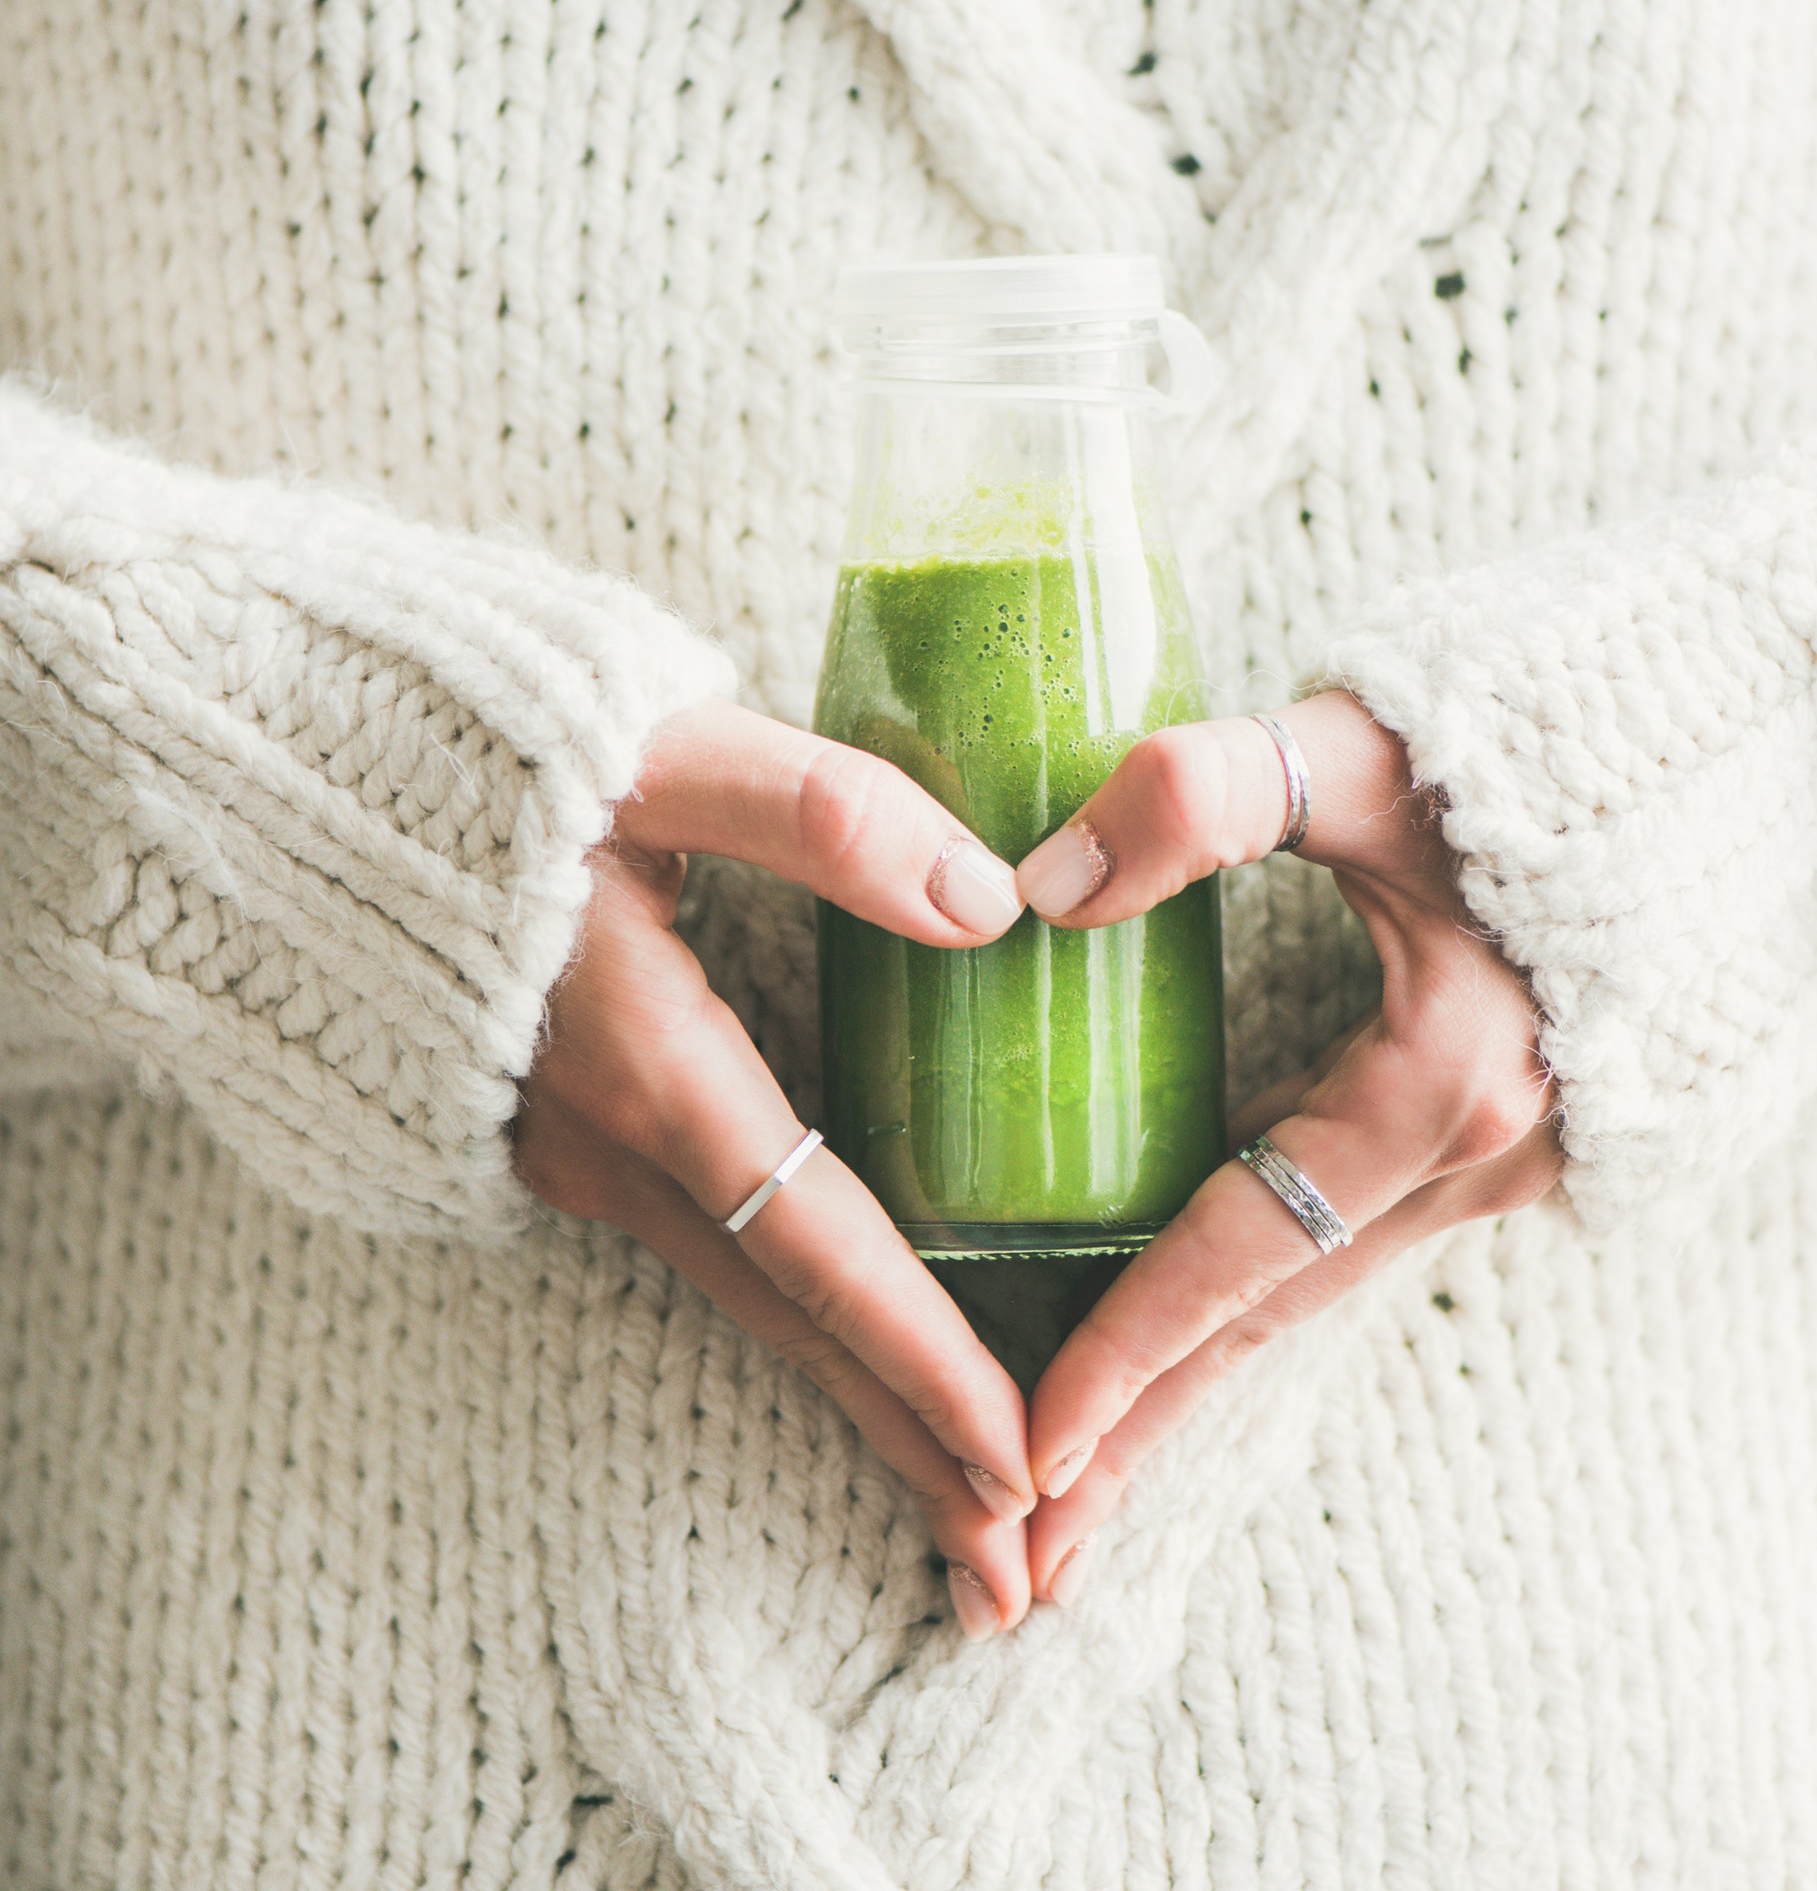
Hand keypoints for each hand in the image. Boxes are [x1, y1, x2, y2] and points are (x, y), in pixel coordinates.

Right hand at [513, 699, 1037, 1635]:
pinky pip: (708, 1256)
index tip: (1016, 1468)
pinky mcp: (562, 1135)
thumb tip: (989, 904)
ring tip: (954, 1501)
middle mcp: (612, 1147)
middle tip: (1012, 1576)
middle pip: (792, 1323)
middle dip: (907, 1443)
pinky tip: (848, 1353)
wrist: (286, 793)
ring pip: (749, 1301)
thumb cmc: (480, 760)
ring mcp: (574, 1154)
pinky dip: (798, 1326)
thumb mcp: (658, 755)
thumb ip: (822, 818)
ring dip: (857, 1400)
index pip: (819, 1249)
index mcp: (652, 1067)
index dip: (921, 1360)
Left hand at [1011, 693, 1561, 1605]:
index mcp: (1438, 1084)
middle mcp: (1476, 1156)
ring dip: (1200, 1375)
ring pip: (1311, 1289)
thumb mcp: (1366, 751)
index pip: (1237, 1253)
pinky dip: (1263, 1298)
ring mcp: (1503, 1157)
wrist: (1756, 754)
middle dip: (1146, 1428)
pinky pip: (1352, 1240)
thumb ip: (1199, 795)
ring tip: (1095, 1464)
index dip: (1124, 1352)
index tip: (1023, 1452)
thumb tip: (1042, 885)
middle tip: (1027, 1548)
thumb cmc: (1554, 741)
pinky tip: (1202, 1315)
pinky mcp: (1506, 1133)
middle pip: (1267, 1318)